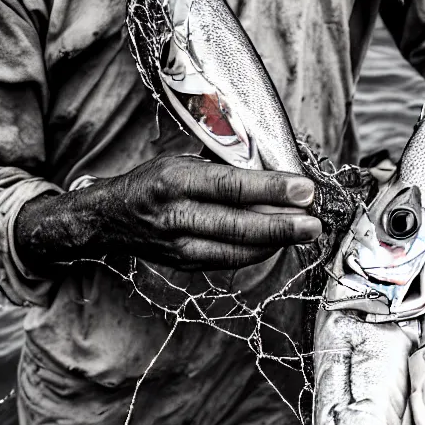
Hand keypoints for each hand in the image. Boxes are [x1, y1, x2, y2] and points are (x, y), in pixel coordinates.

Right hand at [15, 155, 320, 274]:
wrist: (109, 218)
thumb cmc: (153, 181)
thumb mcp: (181, 160)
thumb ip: (222, 164)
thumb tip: (273, 167)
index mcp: (175, 180)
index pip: (232, 186)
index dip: (273, 189)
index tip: (305, 188)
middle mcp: (176, 215)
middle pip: (239, 224)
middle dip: (284, 223)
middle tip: (315, 221)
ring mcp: (178, 245)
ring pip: (237, 249)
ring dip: (276, 241)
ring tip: (305, 231)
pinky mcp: (183, 264)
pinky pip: (227, 261)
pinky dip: (256, 252)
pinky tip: (277, 243)